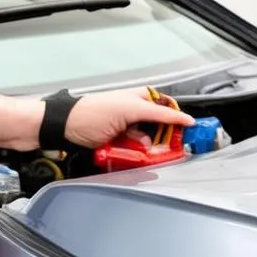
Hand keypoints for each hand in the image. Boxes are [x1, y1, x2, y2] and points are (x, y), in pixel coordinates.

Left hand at [63, 87, 194, 148]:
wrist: (63, 127)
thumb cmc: (91, 111)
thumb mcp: (129, 109)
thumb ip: (157, 114)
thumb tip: (184, 119)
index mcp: (138, 99)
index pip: (167, 108)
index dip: (180, 119)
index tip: (193, 132)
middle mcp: (134, 115)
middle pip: (159, 130)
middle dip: (164, 140)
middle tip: (172, 147)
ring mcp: (125, 131)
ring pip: (148, 144)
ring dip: (149, 150)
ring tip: (148, 152)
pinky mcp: (117, 146)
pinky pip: (134, 154)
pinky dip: (136, 157)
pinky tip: (134, 157)